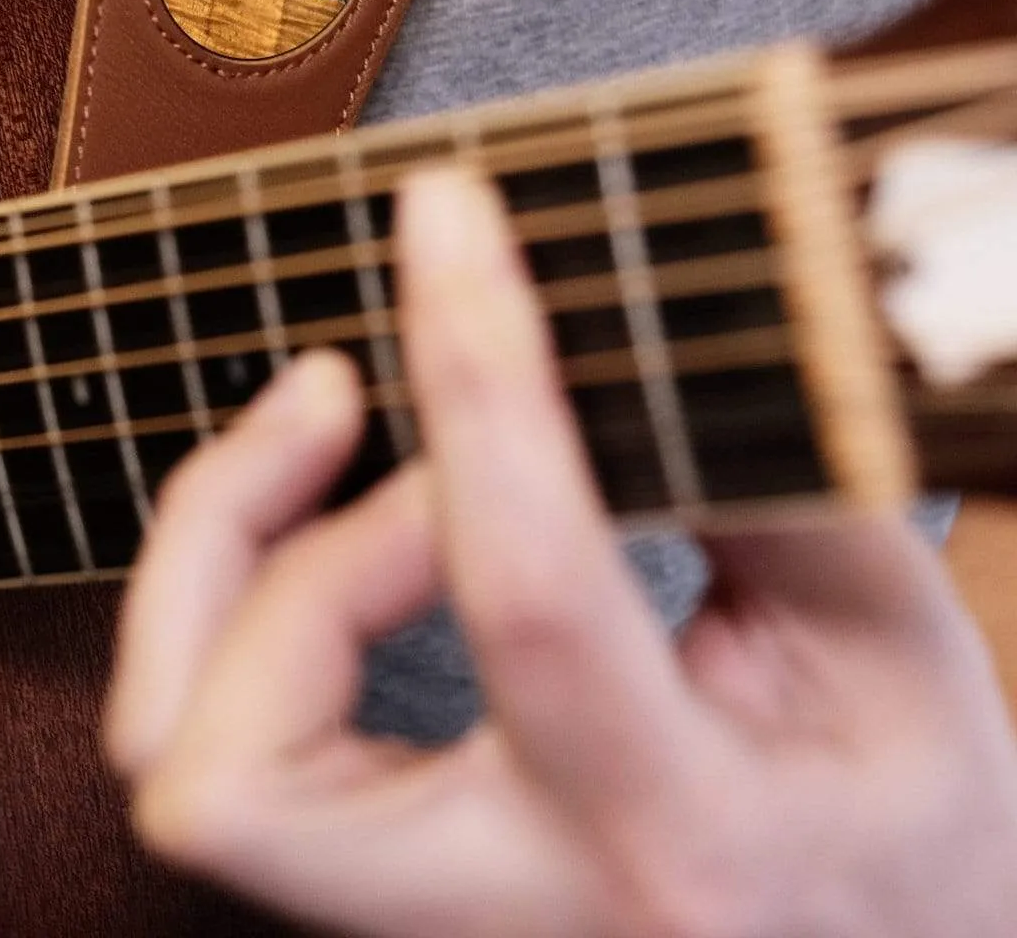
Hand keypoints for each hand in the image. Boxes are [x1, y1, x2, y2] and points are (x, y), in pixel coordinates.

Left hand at [105, 166, 1016, 936]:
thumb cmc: (898, 821)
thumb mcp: (888, 644)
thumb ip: (756, 475)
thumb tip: (610, 306)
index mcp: (682, 840)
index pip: (530, 595)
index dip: (476, 380)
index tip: (448, 217)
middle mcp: (512, 916)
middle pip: (227, 776)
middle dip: (240, 538)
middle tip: (337, 384)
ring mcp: (415, 931)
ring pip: (184, 769)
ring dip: (221, 563)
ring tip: (330, 429)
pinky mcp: (364, 900)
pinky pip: (219, 743)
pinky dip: (242, 606)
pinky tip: (340, 522)